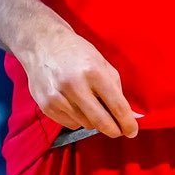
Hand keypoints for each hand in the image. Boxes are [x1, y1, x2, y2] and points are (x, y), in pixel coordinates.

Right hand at [14, 19, 140, 138]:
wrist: (42, 43)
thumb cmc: (76, 52)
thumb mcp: (101, 63)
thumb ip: (116, 88)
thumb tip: (130, 115)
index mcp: (93, 71)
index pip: (116, 106)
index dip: (127, 123)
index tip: (132, 131)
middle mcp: (75, 85)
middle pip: (101, 122)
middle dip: (114, 130)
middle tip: (118, 130)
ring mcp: (58, 97)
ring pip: (86, 124)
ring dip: (94, 121)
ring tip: (91, 105)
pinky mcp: (46, 105)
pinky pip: (70, 124)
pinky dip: (78, 119)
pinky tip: (75, 105)